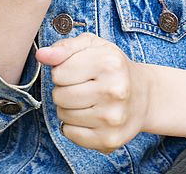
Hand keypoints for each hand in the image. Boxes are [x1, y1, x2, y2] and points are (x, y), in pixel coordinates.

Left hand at [36, 33, 148, 153]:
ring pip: (63, 116)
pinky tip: (90, 115)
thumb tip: (42, 55)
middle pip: (59, 96)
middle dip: (64, 90)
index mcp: (109, 63)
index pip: (59, 73)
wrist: (143, 95)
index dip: (63, 70)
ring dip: (68, 108)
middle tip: (82, 86)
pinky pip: (70, 134)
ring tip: (87, 99)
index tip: (77, 70)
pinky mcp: (109, 139)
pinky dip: (73, 125)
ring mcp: (112, 118)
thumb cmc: (113, 66)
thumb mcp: (92, 46)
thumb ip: (65, 47)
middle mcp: (114, 91)